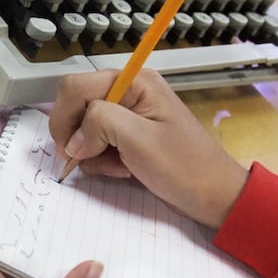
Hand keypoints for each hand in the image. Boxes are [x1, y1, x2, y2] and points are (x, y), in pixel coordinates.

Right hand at [49, 69, 247, 228]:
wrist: (212, 196)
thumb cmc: (184, 166)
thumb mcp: (140, 139)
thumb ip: (100, 123)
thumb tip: (74, 139)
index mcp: (133, 82)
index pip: (75, 87)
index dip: (66, 118)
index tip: (71, 150)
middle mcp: (126, 93)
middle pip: (75, 107)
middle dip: (78, 138)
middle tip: (91, 160)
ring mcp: (126, 117)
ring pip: (82, 130)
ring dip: (92, 154)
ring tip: (119, 166)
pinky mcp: (126, 138)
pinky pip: (95, 145)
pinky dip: (101, 161)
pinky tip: (124, 169)